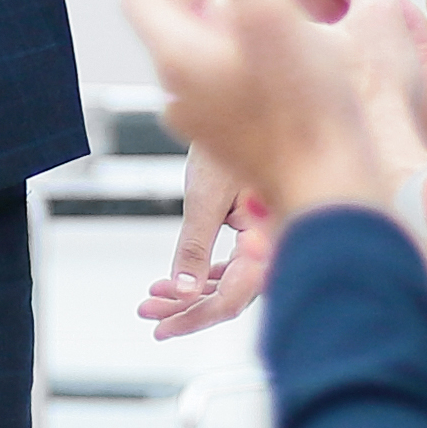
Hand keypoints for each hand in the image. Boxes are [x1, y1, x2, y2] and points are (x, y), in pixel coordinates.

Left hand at [120, 0, 387, 245]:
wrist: (336, 193)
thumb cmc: (309, 108)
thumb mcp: (274, 13)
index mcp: (178, 58)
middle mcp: (180, 91)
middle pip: (166, 15)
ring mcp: (206, 118)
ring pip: (195, 43)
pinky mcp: (237, 136)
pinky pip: (221, 71)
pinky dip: (237, 36)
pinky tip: (279, 30)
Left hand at [140, 145, 274, 338]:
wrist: (250, 101)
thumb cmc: (236, 139)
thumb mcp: (205, 196)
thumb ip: (195, 246)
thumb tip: (182, 288)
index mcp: (271, 240)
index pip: (232, 299)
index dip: (194, 317)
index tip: (163, 326)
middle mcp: (276, 244)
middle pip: (231, 296)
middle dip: (186, 308)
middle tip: (150, 314)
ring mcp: (269, 239)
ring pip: (230, 283)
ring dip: (191, 293)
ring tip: (152, 299)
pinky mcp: (259, 229)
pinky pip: (233, 265)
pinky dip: (203, 274)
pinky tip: (173, 281)